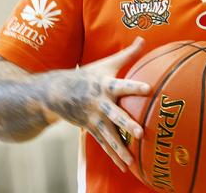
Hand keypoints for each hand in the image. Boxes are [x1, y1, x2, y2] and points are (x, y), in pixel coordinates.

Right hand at [41, 37, 150, 171]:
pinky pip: (104, 144)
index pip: (123, 85)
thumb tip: (143, 38)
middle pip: (116, 115)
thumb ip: (127, 54)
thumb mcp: (106, 63)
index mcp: (106, 86)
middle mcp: (100, 104)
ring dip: (120, 148)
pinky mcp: (91, 129)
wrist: (56, 92)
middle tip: (140, 133)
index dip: (135, 86)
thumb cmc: (87, 75)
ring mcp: (94, 118)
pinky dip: (114, 155)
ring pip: (109, 135)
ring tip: (133, 161)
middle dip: (127, 124)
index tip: (149, 88)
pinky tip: (126, 167)